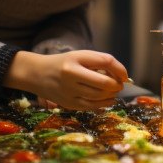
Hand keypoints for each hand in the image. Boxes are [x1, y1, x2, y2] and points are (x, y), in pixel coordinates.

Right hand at [3, 50, 127, 109]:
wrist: (36, 74)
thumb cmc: (64, 63)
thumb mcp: (80, 56)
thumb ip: (100, 62)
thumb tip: (123, 76)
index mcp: (75, 61)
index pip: (106, 62)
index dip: (120, 69)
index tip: (125, 75)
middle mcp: (70, 76)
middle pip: (104, 82)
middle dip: (117, 84)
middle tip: (120, 84)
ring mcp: (68, 92)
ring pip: (99, 96)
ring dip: (112, 94)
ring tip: (114, 90)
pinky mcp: (68, 104)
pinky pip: (91, 106)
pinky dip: (104, 104)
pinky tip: (109, 100)